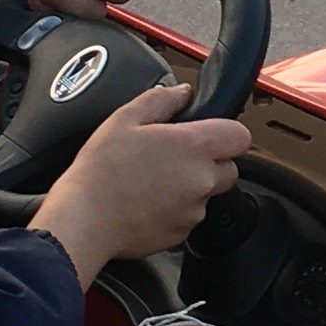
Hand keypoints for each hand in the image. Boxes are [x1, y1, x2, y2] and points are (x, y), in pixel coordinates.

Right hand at [32, 85, 249, 278]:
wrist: (85, 220)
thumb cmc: (100, 171)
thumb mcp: (124, 119)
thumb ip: (160, 100)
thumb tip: (182, 93)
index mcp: (193, 146)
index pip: (240, 136)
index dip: (227, 132)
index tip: (209, 132)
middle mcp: (201, 180)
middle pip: (229, 168)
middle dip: (210, 161)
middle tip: (175, 156)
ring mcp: (194, 210)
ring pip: (208, 193)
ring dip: (191, 186)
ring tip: (154, 180)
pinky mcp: (182, 233)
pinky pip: (189, 216)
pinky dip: (176, 209)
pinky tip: (146, 200)